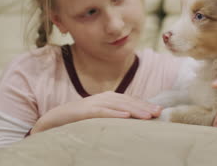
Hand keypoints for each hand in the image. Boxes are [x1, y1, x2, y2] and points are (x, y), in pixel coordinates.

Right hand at [31, 91, 161, 133]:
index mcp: (111, 98)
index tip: (160, 111)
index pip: (132, 101)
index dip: (146, 105)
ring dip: (134, 110)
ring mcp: (95, 103)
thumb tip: (135, 119)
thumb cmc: (82, 118)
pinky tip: (125, 117)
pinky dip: (114, 114)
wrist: (56, 118)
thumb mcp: (102, 115)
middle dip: (144, 107)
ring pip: (119, 106)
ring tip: (148, 116)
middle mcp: (105, 98)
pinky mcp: (85, 111)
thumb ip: (117, 114)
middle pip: (129, 102)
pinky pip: (102, 112)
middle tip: (158, 113)